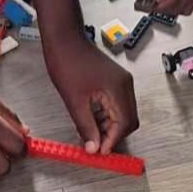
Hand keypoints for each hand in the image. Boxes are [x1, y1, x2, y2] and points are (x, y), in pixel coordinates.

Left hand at [44, 36, 137, 152]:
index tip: (100, 151)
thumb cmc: (67, 62)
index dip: (113, 140)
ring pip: (123, 114)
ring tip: (90, 134)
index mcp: (118, 89)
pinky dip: (106, 116)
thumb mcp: (74, 101)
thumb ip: (85, 126)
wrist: (64, 39)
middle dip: (112, 135)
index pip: (124, 123)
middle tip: (95, 145)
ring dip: (108, 126)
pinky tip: (91, 120)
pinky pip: (116, 104)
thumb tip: (93, 147)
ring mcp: (121, 82)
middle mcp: (124, 85)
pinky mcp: (114, 81)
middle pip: (128, 120)